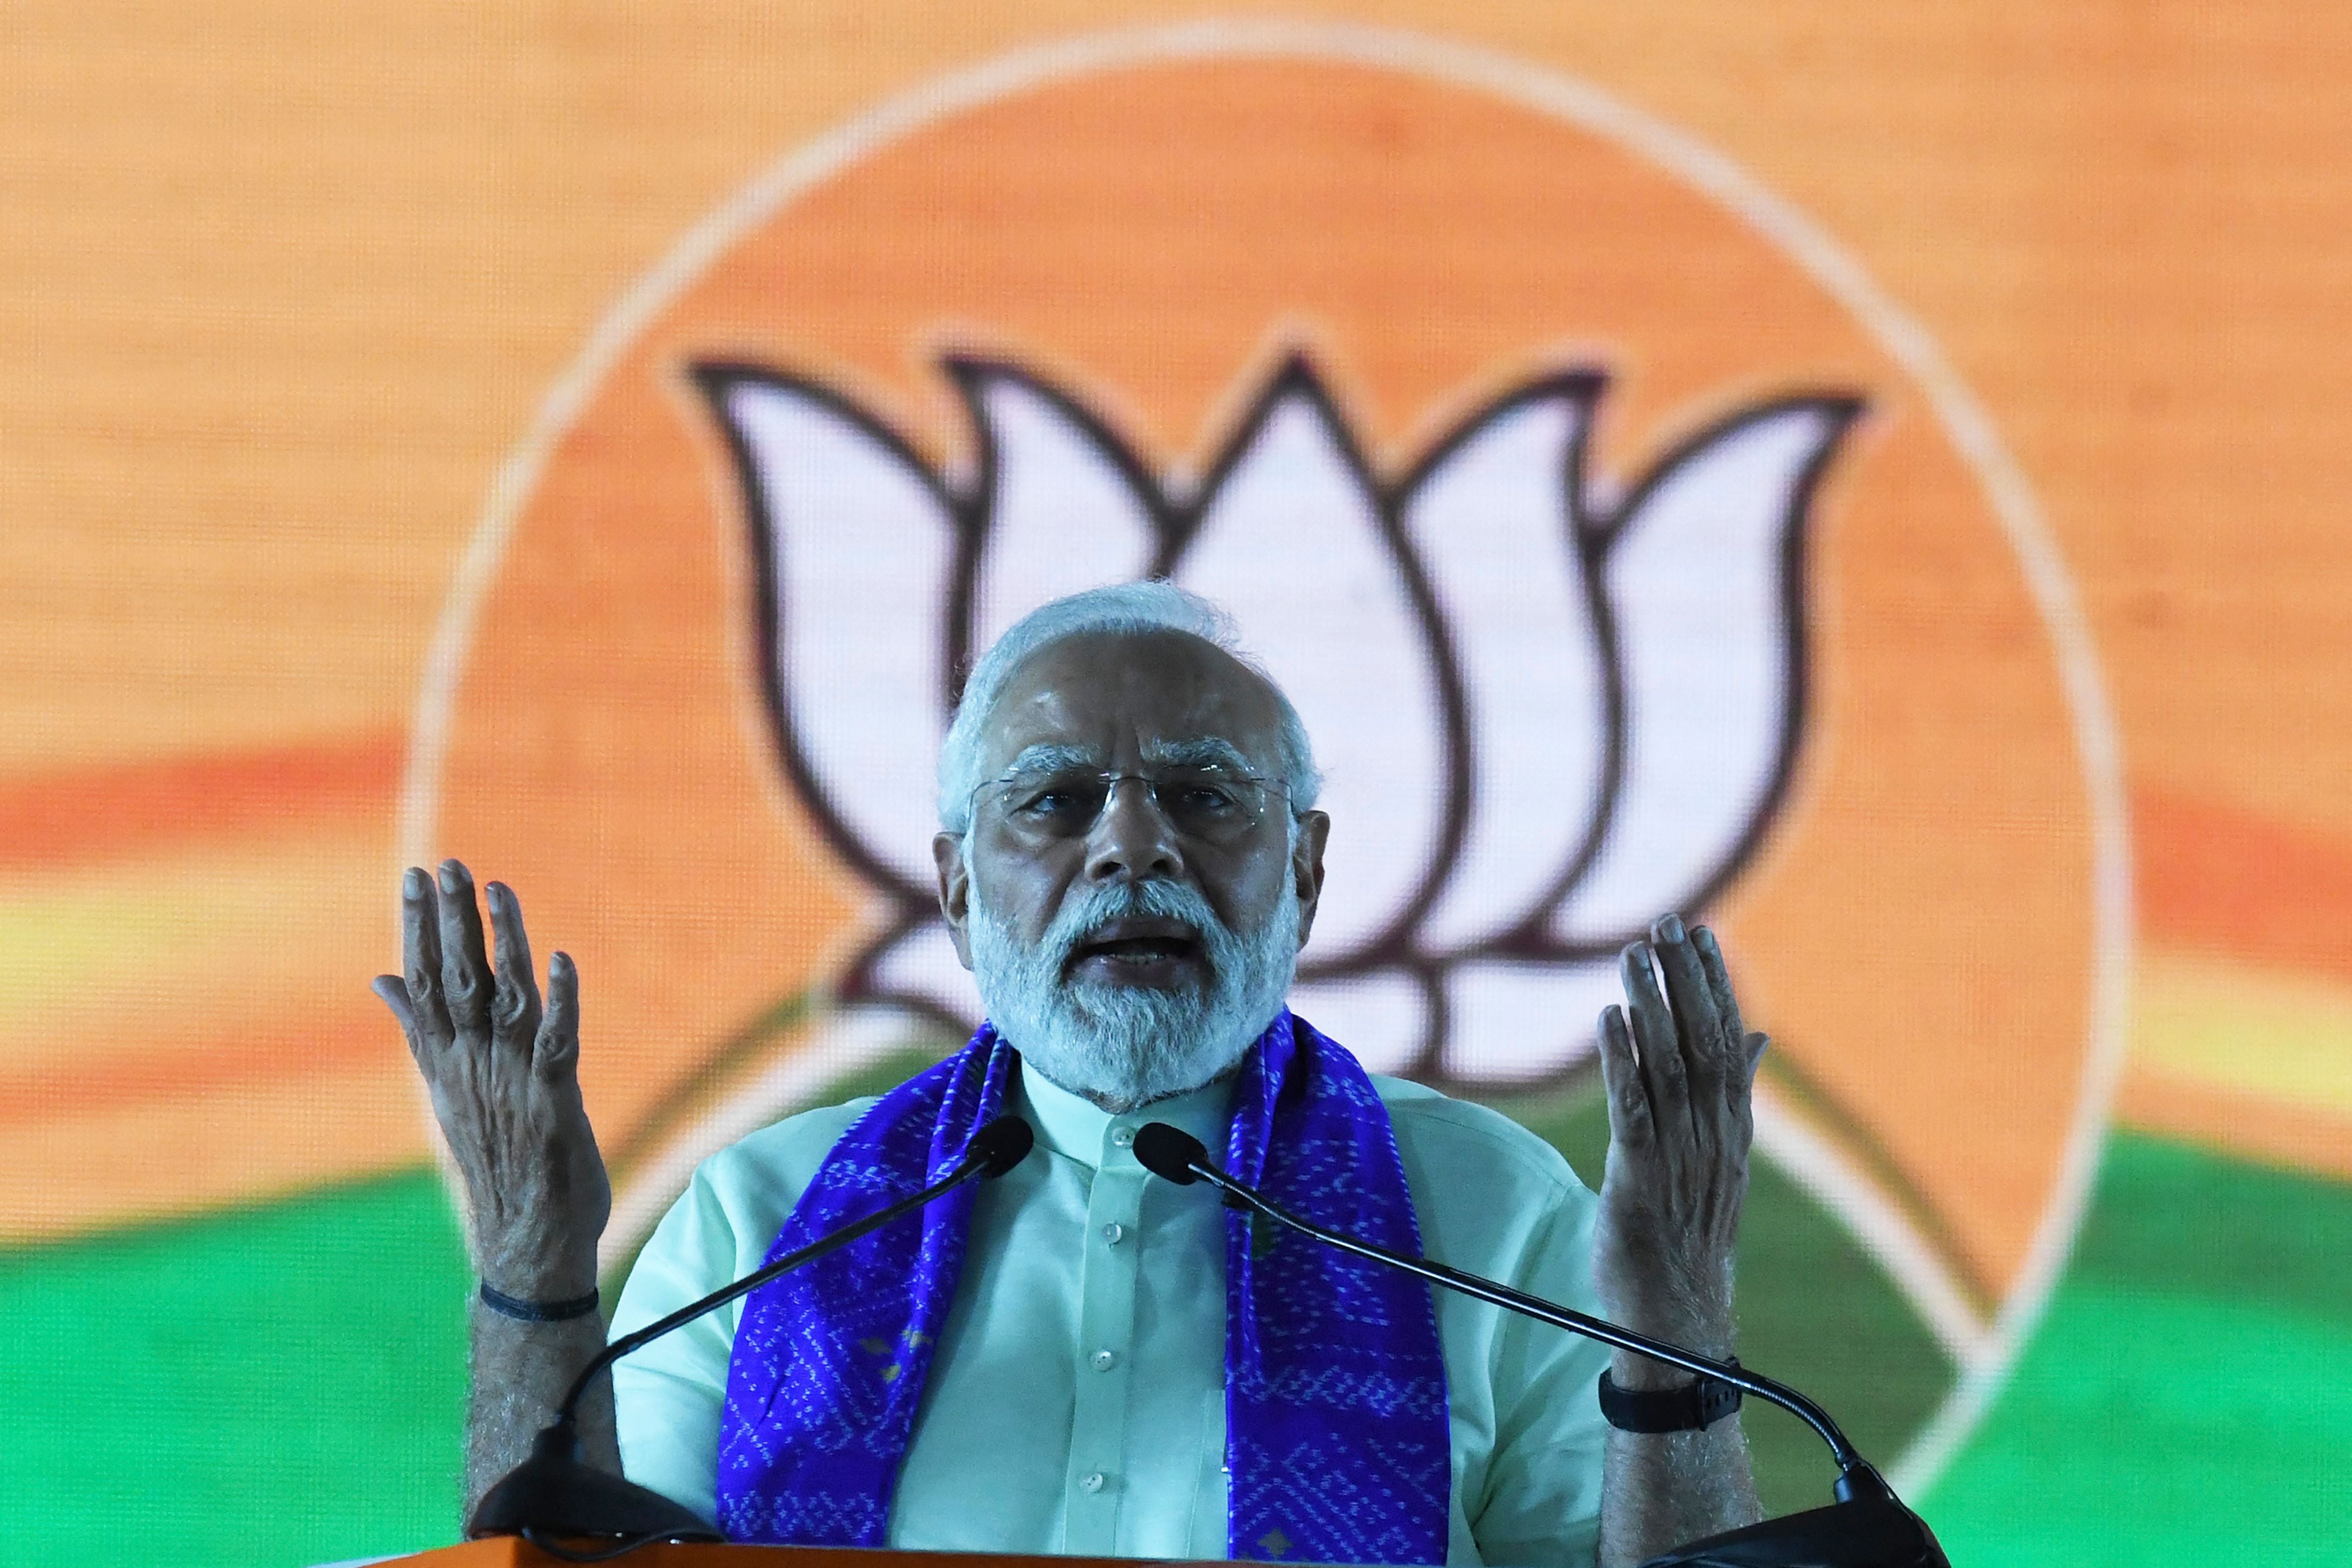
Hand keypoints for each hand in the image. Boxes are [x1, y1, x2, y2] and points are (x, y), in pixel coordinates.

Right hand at [373, 860, 610, 1300]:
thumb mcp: (450, 1088)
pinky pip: (558, 1043)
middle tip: (449, 865)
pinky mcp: (554, 1102)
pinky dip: (561, 1001)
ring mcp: (511, 1082)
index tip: (416, 877)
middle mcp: (472, 1065)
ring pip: (506, 1000)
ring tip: (501, 890)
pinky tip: (562, 959)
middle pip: (458, 981)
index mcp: (446, 1060)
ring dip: (505, 944)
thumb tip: (382, 978)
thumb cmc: (495, 1159)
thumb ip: (420, 1029)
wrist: (524, 1241)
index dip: (420, 928)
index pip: (424, 982)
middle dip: (454, 921)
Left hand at [1592, 914, 1766, 1387]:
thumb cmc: (1689, 1240)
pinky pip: (1632, 1111)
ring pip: (1668, 1068)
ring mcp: (1677, 1159)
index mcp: (1731, 1130)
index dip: (1716, 985)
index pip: (1728, 1042)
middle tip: (1666, 922)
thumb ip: (1732, 1095)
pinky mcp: (1637, 1181)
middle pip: (1701, 1043)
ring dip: (1650, 1005)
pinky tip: (1609, 1018)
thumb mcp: (1718, 1161)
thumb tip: (1755, 1036)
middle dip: (1683, 979)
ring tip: (1634, 953)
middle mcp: (1711, 1138)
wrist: (1678, 1324)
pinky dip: (1620, 1061)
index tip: (1703, 934)